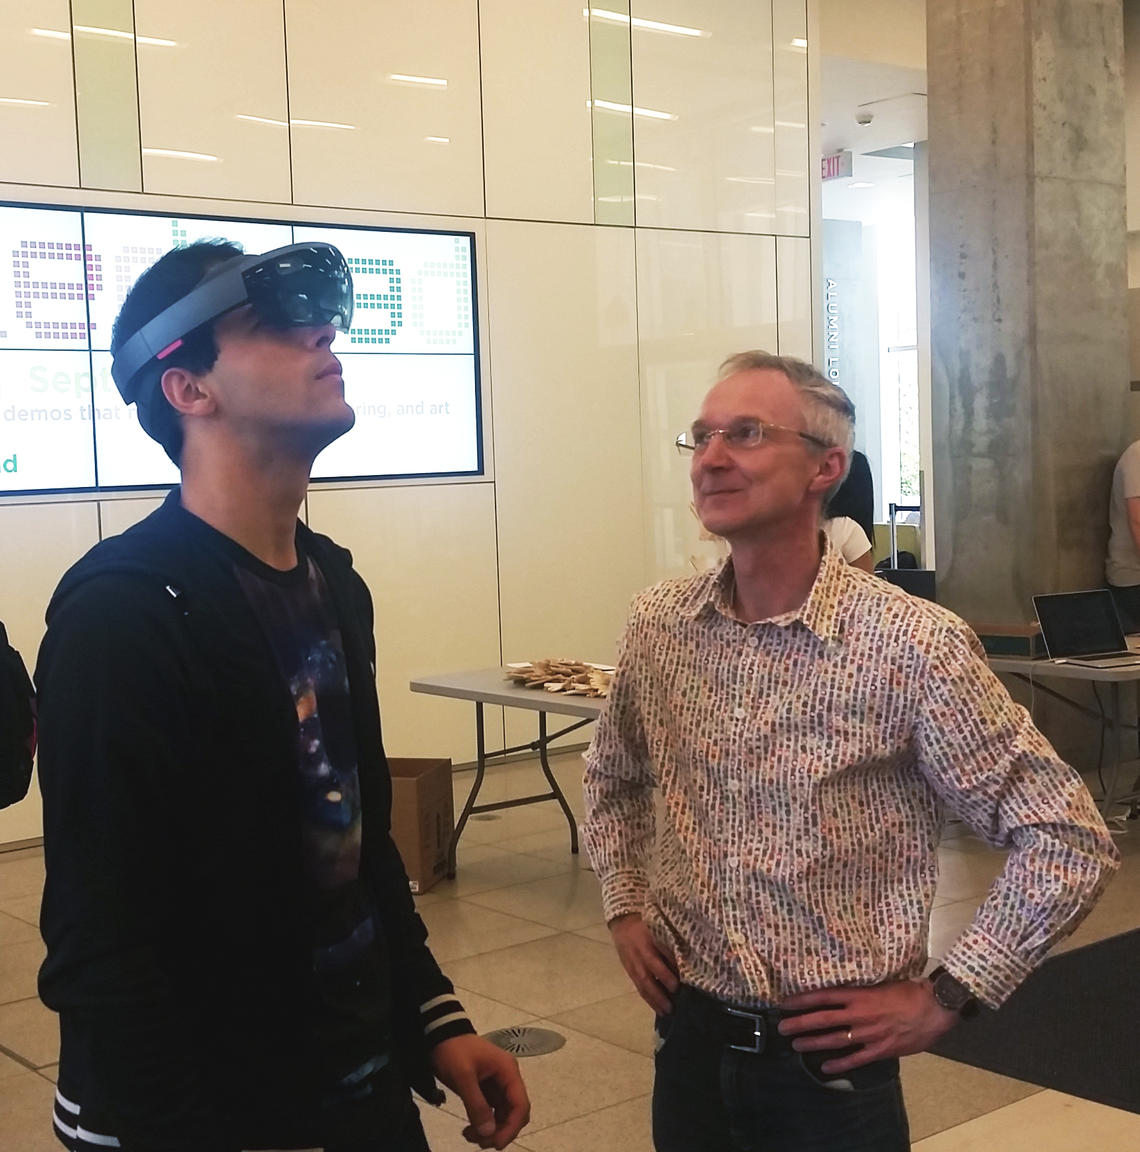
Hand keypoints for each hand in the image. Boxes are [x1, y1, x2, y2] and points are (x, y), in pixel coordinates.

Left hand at [430, 1034, 530, 1148]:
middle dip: (501, 1130)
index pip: (520, 1104)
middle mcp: (508, 1078)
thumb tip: (489, 1132)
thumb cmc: (454, 1051)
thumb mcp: (463, 1076)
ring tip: (469, 1135)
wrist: (440, 1034)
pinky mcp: (487, 1088)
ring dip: (491, 1129)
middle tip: (479, 1142)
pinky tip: (470, 1129)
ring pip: (503, 1114)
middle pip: (515, 1112)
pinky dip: (484, 1122)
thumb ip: (476, 1104)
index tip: (495, 1144)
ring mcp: (498, 1083)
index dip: (511, 1127)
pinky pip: (492, 1111)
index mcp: (508, 1071)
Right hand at [609, 913, 679, 1013]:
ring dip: (655, 999)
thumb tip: (685, 961)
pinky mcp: (630, 972)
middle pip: (649, 974)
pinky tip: (658, 1008)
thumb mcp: (658, 929)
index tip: (680, 982)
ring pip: (643, 984)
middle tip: (674, 1001)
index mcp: (648, 942)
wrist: (623, 924)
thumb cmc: (646, 926)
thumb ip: (669, 944)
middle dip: (661, 989)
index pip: (659, 957)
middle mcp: (640, 955)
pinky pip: (639, 987)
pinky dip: (648, 999)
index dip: (668, 970)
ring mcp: (633, 965)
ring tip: (667, 1011)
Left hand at [777, 980, 958, 1073]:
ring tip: (795, 1044)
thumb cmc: (909, 990)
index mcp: (859, 994)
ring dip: (813, 1042)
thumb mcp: (881, 983)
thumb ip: (862, 991)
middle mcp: (859, 1014)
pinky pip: (856, 1059)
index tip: (786, 1002)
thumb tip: (844, 991)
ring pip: (835, 1039)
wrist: (935, 1007)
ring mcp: (869, 1034)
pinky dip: (839, 1064)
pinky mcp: (881, 1050)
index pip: (824, 996)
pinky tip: (824, 1067)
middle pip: (823, 1019)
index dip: (803, 1000)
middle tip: (781, 1026)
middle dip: (800, 1023)